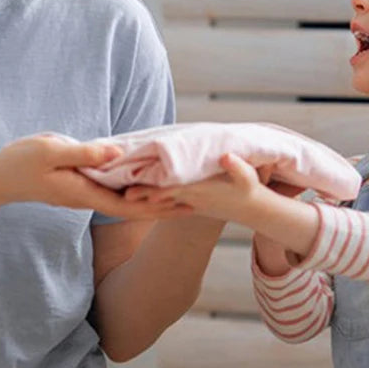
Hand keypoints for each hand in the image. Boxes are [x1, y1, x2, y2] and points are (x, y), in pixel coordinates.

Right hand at [0, 134, 184, 219]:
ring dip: (154, 197)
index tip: (186, 203)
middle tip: (199, 202)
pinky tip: (150, 179)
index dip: (159, 205)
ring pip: (127, 199)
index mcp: (86, 193)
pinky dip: (137, 186)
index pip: (130, 205)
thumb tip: (117, 153)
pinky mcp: (83, 185)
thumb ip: (84, 153)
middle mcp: (91, 198)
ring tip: (183, 192)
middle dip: (165, 206)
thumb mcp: (52, 151)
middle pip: (135, 207)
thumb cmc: (20, 163)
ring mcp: (87, 193)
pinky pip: (117, 189)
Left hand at [124, 152, 269, 223]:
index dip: (149, 191)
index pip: (169, 192)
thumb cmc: (250, 190)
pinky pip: (167, 199)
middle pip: (158, 197)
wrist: (253, 209)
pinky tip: (138, 193)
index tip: (130, 192)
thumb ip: (238, 167)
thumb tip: (226, 158)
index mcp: (199, 192)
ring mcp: (188, 201)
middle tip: (115, 191)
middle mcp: (189, 199)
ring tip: (120, 190)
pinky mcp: (189, 201)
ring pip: (160, 199)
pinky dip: (153, 196)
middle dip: (137, 194)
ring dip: (142, 195)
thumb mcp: (249, 178)